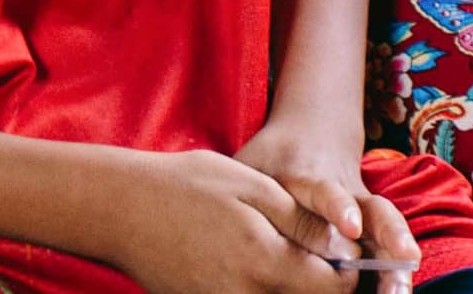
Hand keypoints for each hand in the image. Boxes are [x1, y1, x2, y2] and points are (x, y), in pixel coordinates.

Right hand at [110, 148, 360, 293]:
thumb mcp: (255, 189)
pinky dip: (266, 288)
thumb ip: (304, 223)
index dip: (350, 267)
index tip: (346, 243)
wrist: (123, 210)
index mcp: (264, 265)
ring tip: (284, 251)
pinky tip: (255, 262)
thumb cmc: (189, 188)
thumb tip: (347, 248)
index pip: (334, 288)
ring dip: (294, 284)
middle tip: (316, 246)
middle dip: (324, 280)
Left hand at [236, 115, 414, 293]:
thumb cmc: (268, 159)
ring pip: (386, 224)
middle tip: (401, 260)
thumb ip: (237, 201)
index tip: (350, 226)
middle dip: (387, 234)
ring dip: (396, 252)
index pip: (325, 191)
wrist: (312, 129)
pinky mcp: (370, 217)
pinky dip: (396, 265)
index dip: (338, 207)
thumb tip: (207, 240)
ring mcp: (362, 203)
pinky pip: (388, 239)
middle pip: (371, 209)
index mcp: (307, 177)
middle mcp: (344, 189)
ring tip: (404, 285)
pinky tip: (399, 291)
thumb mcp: (250, 169)